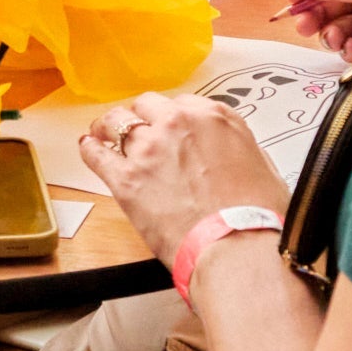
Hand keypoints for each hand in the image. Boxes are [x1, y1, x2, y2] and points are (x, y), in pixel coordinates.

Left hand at [77, 92, 290, 262]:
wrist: (237, 246)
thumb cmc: (256, 217)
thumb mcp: (263, 168)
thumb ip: (238, 149)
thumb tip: (230, 153)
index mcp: (214, 117)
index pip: (180, 103)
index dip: (169, 117)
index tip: (165, 126)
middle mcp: (178, 124)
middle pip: (145, 106)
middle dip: (140, 118)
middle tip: (136, 130)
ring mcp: (149, 148)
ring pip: (116, 122)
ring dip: (109, 128)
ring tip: (104, 133)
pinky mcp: (126, 178)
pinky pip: (96, 153)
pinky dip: (90, 149)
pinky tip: (88, 147)